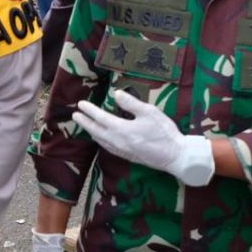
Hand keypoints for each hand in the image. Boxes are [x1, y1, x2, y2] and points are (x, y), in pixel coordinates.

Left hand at [73, 90, 214, 186]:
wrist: (175, 156)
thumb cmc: (164, 132)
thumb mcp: (150, 112)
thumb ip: (131, 104)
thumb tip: (117, 94)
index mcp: (122, 130)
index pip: (101, 118)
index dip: (90, 111)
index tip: (80, 104)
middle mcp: (118, 142)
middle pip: (96, 131)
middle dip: (85, 122)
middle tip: (75, 115)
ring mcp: (122, 151)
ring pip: (101, 141)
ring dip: (91, 132)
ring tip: (86, 125)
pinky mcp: (127, 156)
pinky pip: (108, 147)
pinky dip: (100, 141)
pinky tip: (102, 139)